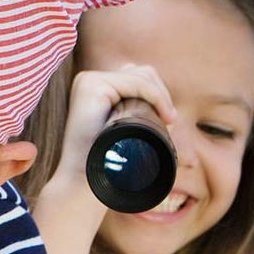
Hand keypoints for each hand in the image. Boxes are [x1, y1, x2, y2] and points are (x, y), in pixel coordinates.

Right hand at [51, 65, 176, 195]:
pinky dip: (156, 96)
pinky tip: (162, 115)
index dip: (159, 94)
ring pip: (142, 76)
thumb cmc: (106, 161)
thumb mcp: (124, 129)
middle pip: (142, 72)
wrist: (83, 181)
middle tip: (170, 121)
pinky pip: (137, 82)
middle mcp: (88, 81)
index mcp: (94, 88)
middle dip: (162, 94)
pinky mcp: (92, 85)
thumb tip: (158, 101)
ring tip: (168, 120)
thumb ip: (135, 109)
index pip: (137, 76)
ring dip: (162, 97)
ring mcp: (88, 81)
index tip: (169, 120)